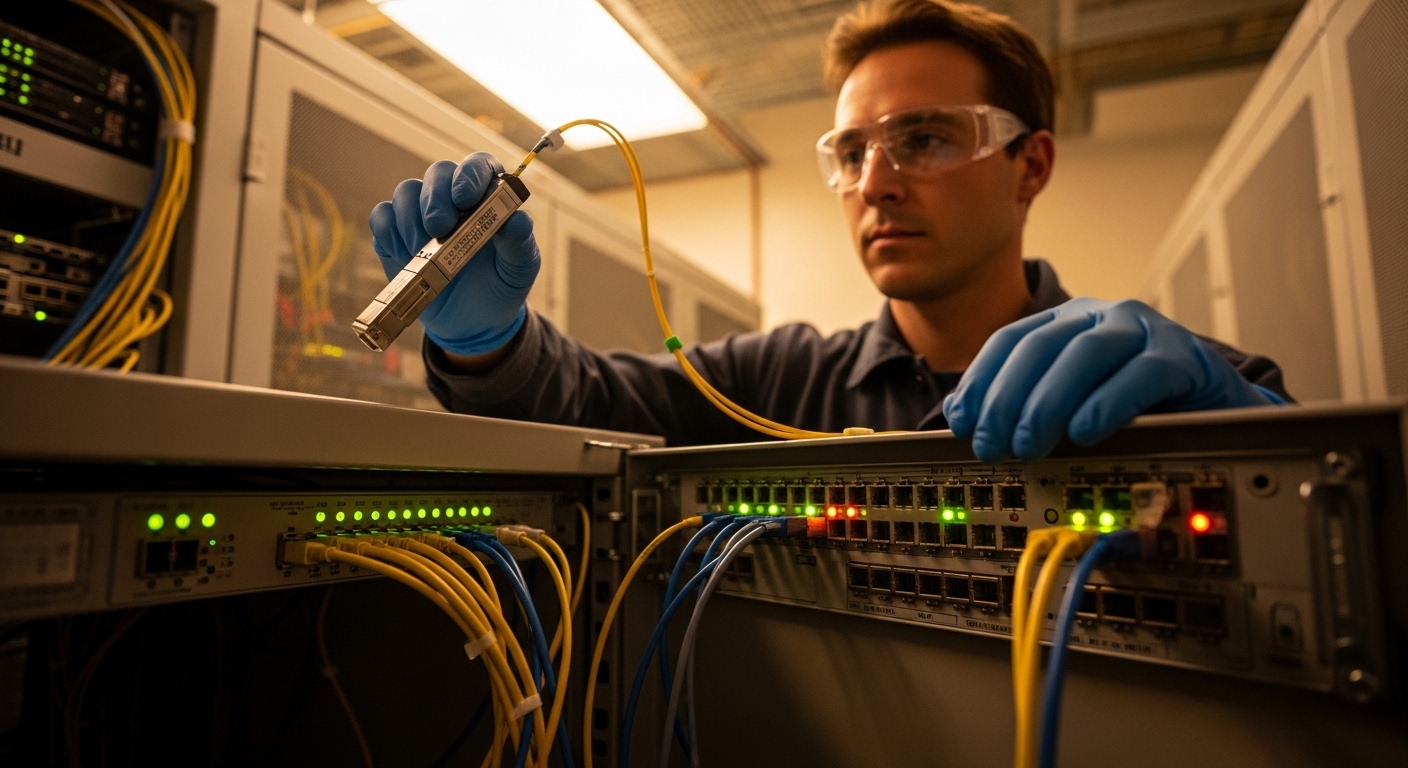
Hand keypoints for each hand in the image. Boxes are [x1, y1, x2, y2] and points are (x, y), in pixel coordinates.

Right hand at [369, 152, 540, 355]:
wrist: (473, 322)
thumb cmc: (501, 285)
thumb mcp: (520, 268)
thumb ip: (520, 242)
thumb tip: (517, 219)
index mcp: (487, 196)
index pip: (479, 165)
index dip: (470, 174)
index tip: (466, 198)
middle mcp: (452, 197)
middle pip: (438, 172)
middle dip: (436, 197)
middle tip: (440, 228)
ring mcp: (420, 213)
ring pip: (407, 191)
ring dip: (411, 217)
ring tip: (423, 249)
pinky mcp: (394, 234)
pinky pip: (382, 216)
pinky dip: (389, 230)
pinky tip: (403, 253)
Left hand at [943, 298, 1281, 462]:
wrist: (1216, 403)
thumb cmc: (1137, 404)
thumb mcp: (1075, 400)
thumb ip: (1026, 404)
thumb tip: (965, 420)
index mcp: (1068, 321)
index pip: (1010, 341)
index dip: (982, 381)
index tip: (962, 423)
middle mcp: (1101, 316)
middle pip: (1040, 347)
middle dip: (1007, 399)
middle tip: (993, 445)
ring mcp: (1144, 330)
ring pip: (1085, 354)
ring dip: (1048, 402)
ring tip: (1029, 444)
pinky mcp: (1183, 354)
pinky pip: (1141, 374)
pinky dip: (1108, 403)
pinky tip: (1086, 431)